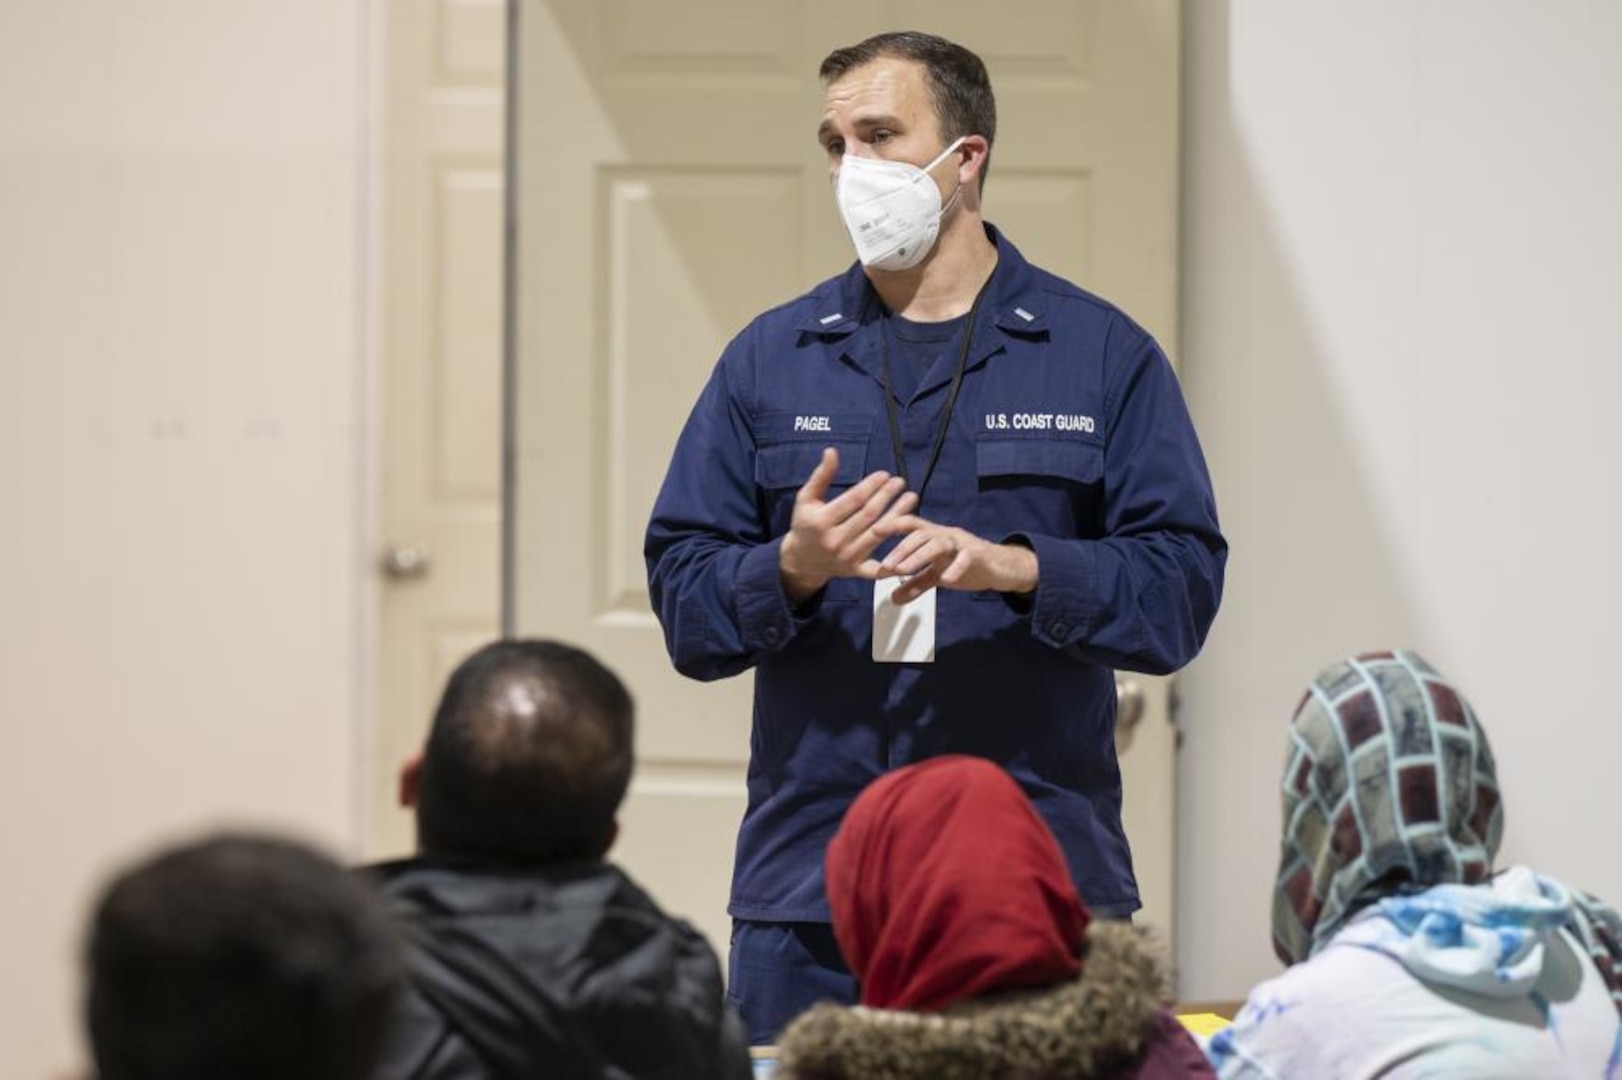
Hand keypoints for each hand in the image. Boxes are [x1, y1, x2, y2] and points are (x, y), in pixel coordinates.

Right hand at [779, 448, 917, 602]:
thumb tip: (832, 451)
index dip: (871, 486)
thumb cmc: (805, 524)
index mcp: (821, 521)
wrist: (802, 561)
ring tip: (911, 498)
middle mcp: (834, 540)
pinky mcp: (855, 571)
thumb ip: (821, 476)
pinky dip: (894, 560)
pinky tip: (909, 540)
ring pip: (878, 535)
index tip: (885, 474)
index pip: (852, 500)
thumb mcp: (806, 499)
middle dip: (886, 496)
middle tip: (900, 482)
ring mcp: (846, 558)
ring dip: (897, 515)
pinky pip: (877, 568)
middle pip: (868, 516)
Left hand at [873, 513, 1038, 603]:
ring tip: (903, 571)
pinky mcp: (979, 555)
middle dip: (901, 549)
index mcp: (934, 536)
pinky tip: (946, 580)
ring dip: (919, 556)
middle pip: (921, 535)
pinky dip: (956, 567)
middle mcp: (946, 535)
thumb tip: (892, 598)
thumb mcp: (936, 577)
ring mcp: (963, 544)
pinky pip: (967, 558)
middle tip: (885, 566)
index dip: (892, 525)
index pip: (911, 525)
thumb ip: (915, 585)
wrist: (1001, 568)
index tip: (872, 532)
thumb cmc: (965, 566)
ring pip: (940, 543)